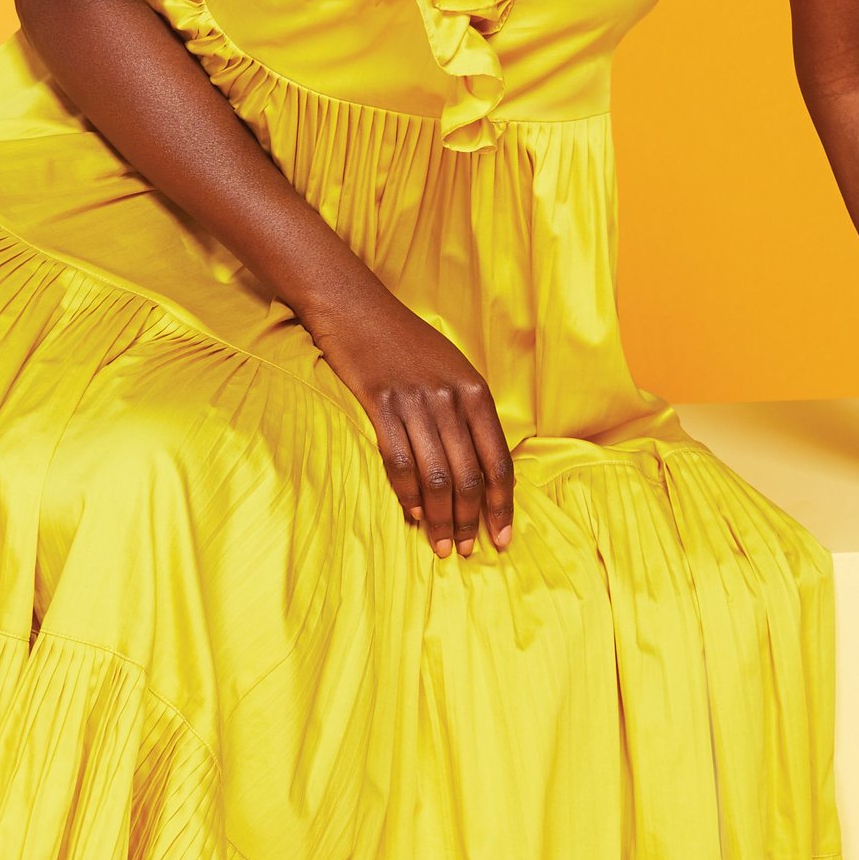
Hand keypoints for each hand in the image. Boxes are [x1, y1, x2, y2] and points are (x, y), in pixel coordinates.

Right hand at [310, 285, 514, 556]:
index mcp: (476, 392)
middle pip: (469, 477)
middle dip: (470, 522)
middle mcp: (451, 399)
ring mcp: (415, 402)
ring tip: (441, 546)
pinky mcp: (380, 405)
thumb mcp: (451, 369)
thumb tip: (479, 468)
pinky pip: (398, 461)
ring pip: (436, 476)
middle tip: (465, 551)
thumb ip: (468, 414)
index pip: (498, 462)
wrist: (356, 308)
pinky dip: (407, 494)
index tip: (502, 538)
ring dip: (441, 519)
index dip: (502, 506)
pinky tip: (413, 515)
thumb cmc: (406, 341)